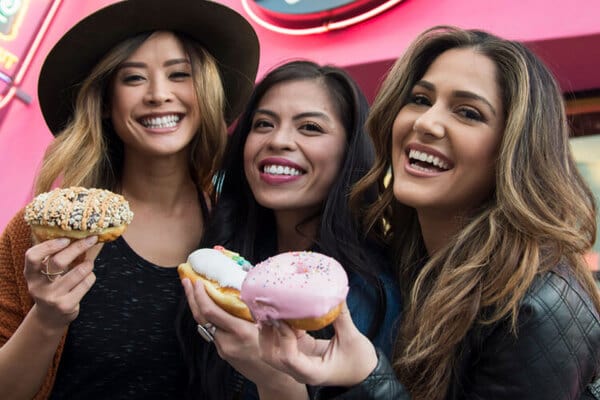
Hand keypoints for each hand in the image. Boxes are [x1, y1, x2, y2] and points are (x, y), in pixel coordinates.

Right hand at [23, 236, 97, 333]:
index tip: (65, 238)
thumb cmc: (51, 287)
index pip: (32, 256)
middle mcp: (38, 286)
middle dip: (77, 247)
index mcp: (31, 274)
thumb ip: (53, 258)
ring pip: (77, 273)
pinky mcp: (66, 305)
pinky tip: (89, 277)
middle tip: (91, 239)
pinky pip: (85, 284)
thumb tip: (78, 235)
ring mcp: (52, 297)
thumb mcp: (45, 274)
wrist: (50, 317)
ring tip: (89, 262)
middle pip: (58, 262)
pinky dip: (91, 277)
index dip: (49, 246)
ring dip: (88, 264)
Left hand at [181, 278, 307, 396]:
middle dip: (192, 298)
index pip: (211, 312)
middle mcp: (228, 341)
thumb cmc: (277, 350)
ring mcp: (223, 348)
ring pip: (205, 325)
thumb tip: (248, 289)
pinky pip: (212, 331)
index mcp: (240, 332)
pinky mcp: (223, 352)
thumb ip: (257, 310)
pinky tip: (209, 307)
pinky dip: (208, 318)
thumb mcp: (269, 327)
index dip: (201, 296)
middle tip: (187, 281)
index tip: (198, 282)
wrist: (273, 377)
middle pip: (201, 318)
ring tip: (195, 291)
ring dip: (198, 307)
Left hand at [257, 302, 378, 386]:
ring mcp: (297, 362)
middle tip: (269, 310)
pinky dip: (278, 327)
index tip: (283, 318)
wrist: (365, 373)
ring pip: (271, 350)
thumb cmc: (360, 361)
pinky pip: (282, 341)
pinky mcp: (299, 352)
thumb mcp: (352, 338)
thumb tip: (335, 293)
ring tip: (273, 309)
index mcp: (312, 372)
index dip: (283, 336)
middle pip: (271, 356)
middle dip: (266, 333)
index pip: (289, 358)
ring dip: (268, 330)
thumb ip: (341, 316)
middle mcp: (300, 370)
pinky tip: (284, 311)